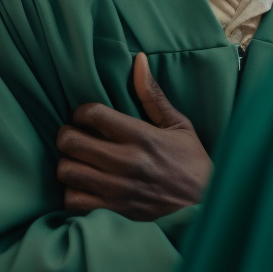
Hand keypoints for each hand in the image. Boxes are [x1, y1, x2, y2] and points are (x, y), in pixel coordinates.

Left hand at [56, 53, 211, 220]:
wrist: (205, 207)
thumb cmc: (191, 162)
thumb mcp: (179, 125)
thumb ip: (153, 95)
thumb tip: (138, 59)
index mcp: (142, 136)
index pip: (93, 114)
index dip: (81, 112)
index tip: (85, 116)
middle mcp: (127, 162)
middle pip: (71, 142)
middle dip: (67, 135)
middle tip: (75, 135)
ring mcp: (118, 189)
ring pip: (68, 171)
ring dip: (68, 163)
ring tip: (78, 160)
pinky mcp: (114, 212)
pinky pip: (74, 201)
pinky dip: (72, 192)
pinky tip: (84, 185)